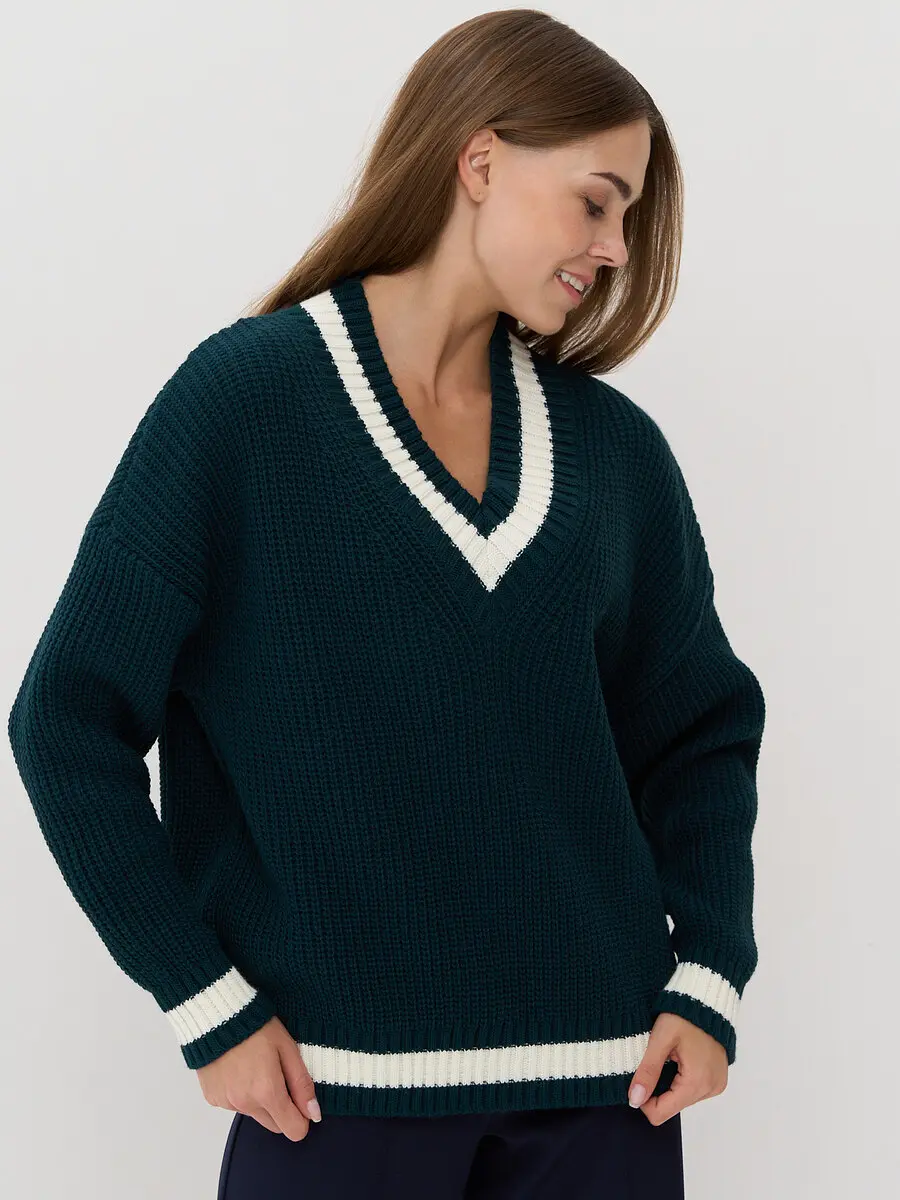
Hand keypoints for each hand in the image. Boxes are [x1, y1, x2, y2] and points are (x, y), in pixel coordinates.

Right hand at [196, 1015, 321, 1140]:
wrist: (217, 1015)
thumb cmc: (257, 1027)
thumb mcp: (288, 1048)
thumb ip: (302, 1084)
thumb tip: (314, 1114)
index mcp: (267, 1092)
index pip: (293, 1130)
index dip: (302, 1117)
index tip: (300, 1099)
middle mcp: (245, 1104)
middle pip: (274, 1125)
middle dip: (282, 1109)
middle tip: (279, 1076)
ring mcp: (226, 1103)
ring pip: (254, 1114)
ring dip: (259, 1099)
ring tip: (256, 1066)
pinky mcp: (213, 1098)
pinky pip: (234, 1105)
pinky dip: (240, 1093)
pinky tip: (238, 1069)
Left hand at [627, 1013, 726, 1124]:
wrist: (707, 999)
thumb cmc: (683, 1015)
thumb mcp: (660, 1040)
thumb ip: (648, 1071)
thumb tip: (634, 1100)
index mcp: (697, 1082)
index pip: (661, 1113)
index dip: (643, 1100)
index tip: (640, 1076)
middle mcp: (710, 1089)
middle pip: (671, 1107)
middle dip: (658, 1089)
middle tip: (657, 1060)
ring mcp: (716, 1085)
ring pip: (681, 1099)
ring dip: (670, 1083)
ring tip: (671, 1056)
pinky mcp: (718, 1079)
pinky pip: (693, 1090)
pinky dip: (682, 1079)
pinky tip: (681, 1058)